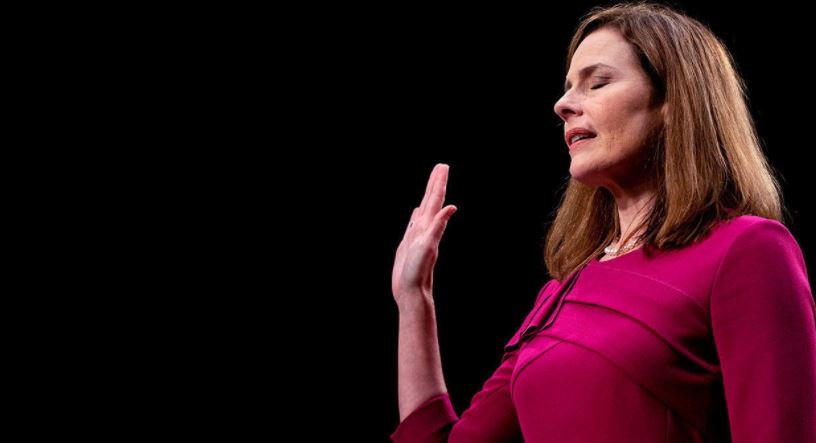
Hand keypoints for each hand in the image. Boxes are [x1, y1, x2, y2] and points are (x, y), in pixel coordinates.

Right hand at [392, 163, 457, 308]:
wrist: (411, 292)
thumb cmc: (418, 272)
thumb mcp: (428, 246)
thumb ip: (438, 226)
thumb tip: (450, 207)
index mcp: (428, 226)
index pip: (435, 200)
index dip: (438, 183)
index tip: (443, 166)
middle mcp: (424, 229)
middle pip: (431, 201)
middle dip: (435, 183)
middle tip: (441, 166)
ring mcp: (417, 236)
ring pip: (423, 210)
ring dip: (428, 196)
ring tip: (431, 183)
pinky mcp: (409, 244)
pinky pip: (414, 225)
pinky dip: (417, 215)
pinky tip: (417, 212)